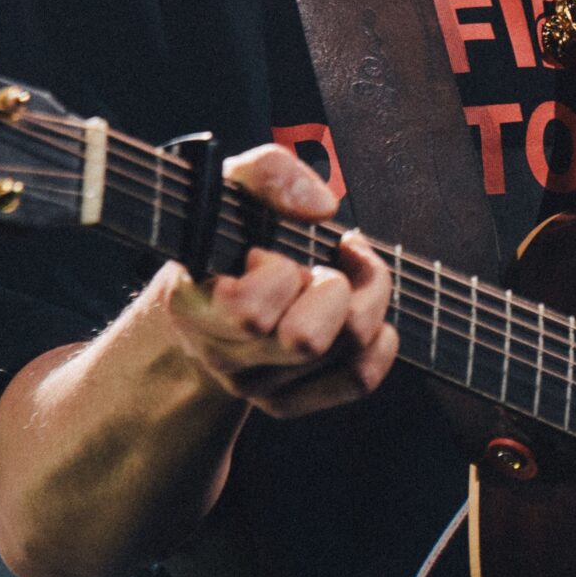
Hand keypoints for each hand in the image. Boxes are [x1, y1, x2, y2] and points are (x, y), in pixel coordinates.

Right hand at [154, 143, 398, 419]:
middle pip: (308, 341)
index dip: (280, 273)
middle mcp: (222, 356)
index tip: (274, 251)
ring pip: (346, 352)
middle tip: (327, 263)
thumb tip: (323, 208)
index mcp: (194, 306)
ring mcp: (254, 386)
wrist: (202, 294)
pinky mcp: (286, 402)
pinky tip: (362, 308)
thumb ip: (270, 174)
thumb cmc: (225, 231)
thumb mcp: (232, 185)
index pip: (251, 313)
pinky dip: (380, 340)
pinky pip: (359, 380)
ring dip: (368, 299)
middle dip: (337, 288)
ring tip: (348, 272)